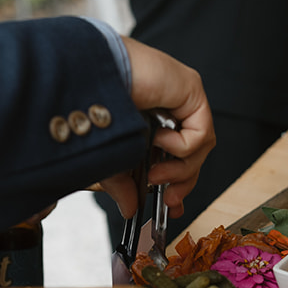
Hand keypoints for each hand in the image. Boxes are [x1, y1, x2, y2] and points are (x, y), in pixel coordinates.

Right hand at [101, 37, 214, 218]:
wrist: (86, 79)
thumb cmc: (89, 105)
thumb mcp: (109, 158)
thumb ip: (121, 184)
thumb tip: (129, 208)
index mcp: (148, 118)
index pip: (175, 154)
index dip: (177, 181)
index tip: (173, 204)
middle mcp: (167, 106)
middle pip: (192, 153)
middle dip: (182, 181)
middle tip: (170, 199)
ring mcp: (181, 97)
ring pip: (200, 146)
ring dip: (180, 169)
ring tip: (156, 174)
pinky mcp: (190, 89)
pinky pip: (201, 131)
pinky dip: (182, 145)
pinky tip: (159, 139)